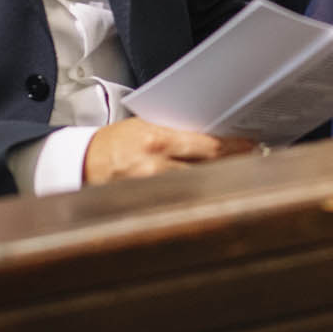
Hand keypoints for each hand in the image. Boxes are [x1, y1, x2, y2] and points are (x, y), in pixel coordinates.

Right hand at [82, 117, 254, 184]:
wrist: (80, 163)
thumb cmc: (112, 143)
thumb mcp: (143, 126)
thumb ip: (175, 132)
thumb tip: (211, 135)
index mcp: (156, 139)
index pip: (207, 145)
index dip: (234, 147)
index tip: (250, 145)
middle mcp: (155, 165)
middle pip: (208, 167)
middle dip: (232, 162)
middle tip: (251, 158)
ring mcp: (151, 189)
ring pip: (197, 186)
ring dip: (217, 180)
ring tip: (233, 174)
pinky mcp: (146, 205)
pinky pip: (179, 201)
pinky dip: (195, 196)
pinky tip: (206, 193)